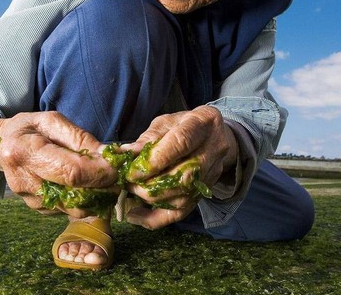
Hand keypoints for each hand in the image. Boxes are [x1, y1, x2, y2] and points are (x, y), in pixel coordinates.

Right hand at [0, 112, 118, 217]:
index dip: (100, 172)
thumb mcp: (52, 121)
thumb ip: (80, 138)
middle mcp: (24, 181)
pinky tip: (84, 184)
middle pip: (75, 196)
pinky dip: (83, 200)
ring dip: (95, 196)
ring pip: (75, 208)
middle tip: (116, 175)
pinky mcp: (38, 210)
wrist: (2, 146)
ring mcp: (29, 200)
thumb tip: (108, 155)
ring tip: (102, 178)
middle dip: (102, 188)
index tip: (117, 167)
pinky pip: (69, 210)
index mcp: (25, 152)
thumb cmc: (30, 129)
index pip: (71, 172)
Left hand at [122, 106, 238, 228]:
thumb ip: (148, 138)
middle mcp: (213, 150)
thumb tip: (126, 154)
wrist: (214, 135)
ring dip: (151, 199)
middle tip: (128, 183)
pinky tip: (135, 215)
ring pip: (182, 197)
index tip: (132, 171)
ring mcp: (212, 174)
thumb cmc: (184, 125)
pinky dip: (155, 218)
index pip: (180, 144)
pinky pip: (182, 212)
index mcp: (202, 123)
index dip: (154, 161)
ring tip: (132, 192)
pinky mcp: (205, 192)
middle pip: (183, 176)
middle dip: (150, 184)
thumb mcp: (166, 122)